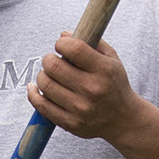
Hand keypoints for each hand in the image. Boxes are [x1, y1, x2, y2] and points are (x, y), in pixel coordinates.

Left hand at [29, 34, 144, 142]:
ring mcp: (80, 108)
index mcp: (104, 70)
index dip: (61, 43)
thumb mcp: (112, 60)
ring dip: (42, 75)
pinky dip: (33, 94)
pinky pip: (42, 106)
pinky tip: (34, 88)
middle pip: (53, 66)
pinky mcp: (70, 123)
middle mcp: (92, 89)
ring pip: (45, 84)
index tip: (61, 45)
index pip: (73, 49)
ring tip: (48, 74)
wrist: (124, 120)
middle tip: (53, 61)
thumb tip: (63, 35)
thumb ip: (92, 43)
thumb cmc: (115, 85)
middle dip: (48, 59)